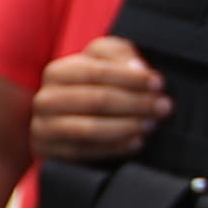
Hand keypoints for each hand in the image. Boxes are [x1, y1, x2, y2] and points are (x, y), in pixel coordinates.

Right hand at [29, 37, 168, 164]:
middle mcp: (45, 99)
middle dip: (135, 103)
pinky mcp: (51, 152)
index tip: (158, 83)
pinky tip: (136, 142)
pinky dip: (115, 148)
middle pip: (95, 100)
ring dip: (126, 127)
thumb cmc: (91, 85)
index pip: (96, 72)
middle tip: (163, 107)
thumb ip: (120, 55)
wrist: (65, 117)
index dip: (130, 78)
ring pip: (90, 129)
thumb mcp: (103, 60)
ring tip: (151, 124)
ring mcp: (44, 127)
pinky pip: (86, 152)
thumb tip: (138, 68)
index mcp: (57, 72)